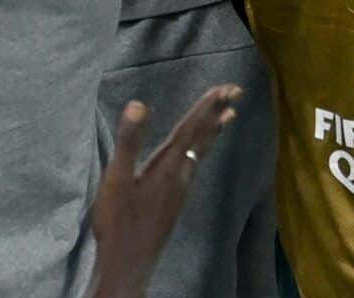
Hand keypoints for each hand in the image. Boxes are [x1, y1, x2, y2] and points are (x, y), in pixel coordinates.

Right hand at [85, 86, 243, 297]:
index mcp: (167, 167)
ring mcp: (179, 190)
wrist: (128, 265)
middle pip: (201, 138)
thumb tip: (140, 104)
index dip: (207, 107)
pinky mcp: (174, 202)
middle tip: (236, 92)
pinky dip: (201, 149)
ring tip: (228, 116)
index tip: (225, 88)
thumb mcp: (117, 179)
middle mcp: (180, 176)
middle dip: (216, 113)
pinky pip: (194, 164)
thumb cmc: (119, 222)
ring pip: (200, 152)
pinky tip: (197, 153)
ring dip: (212, 131)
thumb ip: (129, 142)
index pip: (191, 129)